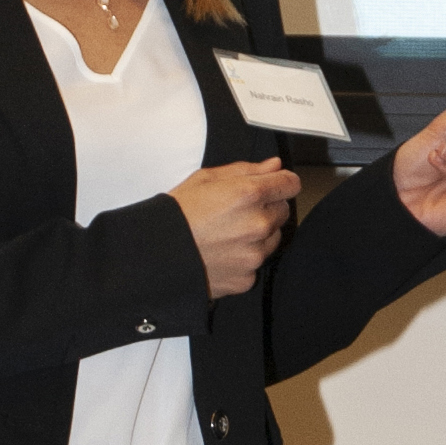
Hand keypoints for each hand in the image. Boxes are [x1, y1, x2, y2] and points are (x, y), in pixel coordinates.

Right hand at [168, 158, 300, 298]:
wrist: (155, 255)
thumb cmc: (177, 214)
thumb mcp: (207, 179)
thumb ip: (247, 170)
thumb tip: (274, 166)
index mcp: (250, 194)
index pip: (291, 184)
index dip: (281, 182)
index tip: (274, 185)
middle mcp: (258, 225)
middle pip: (283, 211)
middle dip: (267, 208)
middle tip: (238, 211)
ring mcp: (254, 254)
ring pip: (273, 238)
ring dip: (259, 234)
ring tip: (227, 233)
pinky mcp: (246, 278)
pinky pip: (257, 264)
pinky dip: (245, 258)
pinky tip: (222, 253)